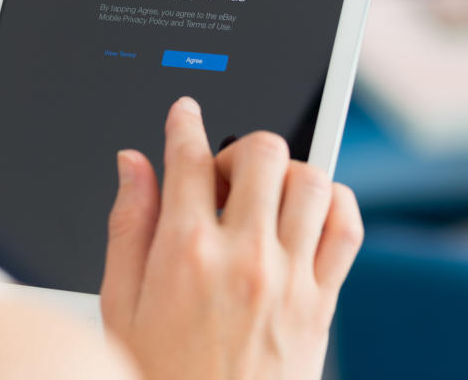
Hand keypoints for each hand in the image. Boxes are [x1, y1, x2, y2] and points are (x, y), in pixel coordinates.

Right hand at [101, 97, 363, 379]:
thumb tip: (131, 165)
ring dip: (288, 170)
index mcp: (184, 255)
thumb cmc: (160, 374)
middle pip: (262, 153)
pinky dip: (335, 202)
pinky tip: (310, 208)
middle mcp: (243, 258)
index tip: (185, 113)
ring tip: (264, 194)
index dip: (184, 122)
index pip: (188, 158)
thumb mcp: (119, 304)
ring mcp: (289, 279)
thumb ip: (127, 224)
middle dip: (240, 146)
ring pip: (311, 180)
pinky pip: (347, 227)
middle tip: (222, 175)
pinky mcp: (321, 303)